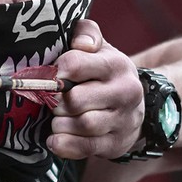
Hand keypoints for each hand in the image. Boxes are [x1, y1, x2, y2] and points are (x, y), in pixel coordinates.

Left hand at [47, 19, 143, 159]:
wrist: (134, 105)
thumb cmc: (103, 73)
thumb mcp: (98, 47)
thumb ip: (86, 33)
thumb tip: (80, 44)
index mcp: (116, 65)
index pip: (75, 65)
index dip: (54, 72)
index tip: (47, 77)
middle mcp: (125, 92)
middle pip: (76, 100)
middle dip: (56, 102)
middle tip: (50, 101)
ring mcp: (123, 120)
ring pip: (82, 125)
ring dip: (59, 123)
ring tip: (55, 118)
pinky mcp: (117, 144)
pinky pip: (86, 148)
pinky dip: (64, 145)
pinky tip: (53, 139)